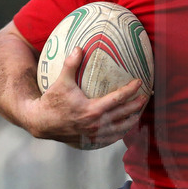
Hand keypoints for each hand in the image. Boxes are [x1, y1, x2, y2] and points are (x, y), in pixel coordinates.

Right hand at [30, 46, 148, 148]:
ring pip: (121, 128)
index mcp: (92, 109)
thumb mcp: (61, 81)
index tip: (139, 82)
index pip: (118, 98)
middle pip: (124, 114)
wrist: (41, 122)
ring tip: (139, 112)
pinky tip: (125, 126)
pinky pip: (112, 138)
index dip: (130, 90)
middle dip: (137, 105)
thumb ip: (71, 65)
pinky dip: (121, 132)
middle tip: (146, 96)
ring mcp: (95, 134)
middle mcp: (97, 124)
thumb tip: (79, 47)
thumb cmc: (52, 101)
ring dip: (132, 119)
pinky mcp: (92, 141)